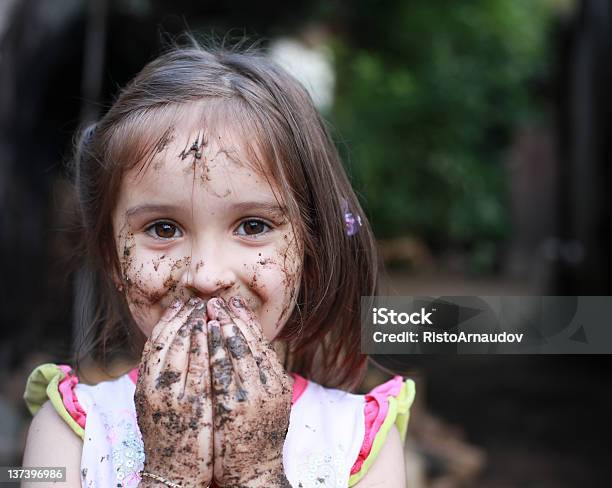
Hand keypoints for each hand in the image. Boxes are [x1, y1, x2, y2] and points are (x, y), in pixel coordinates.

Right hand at [135, 298, 212, 487]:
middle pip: (165, 340)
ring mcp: (171, 396)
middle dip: (182, 316)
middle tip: (197, 299)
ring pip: (178, 349)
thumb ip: (163, 378)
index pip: (154, 343)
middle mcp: (153, 388)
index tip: (181, 303)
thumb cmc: (170, 436)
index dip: (168, 320)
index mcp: (145, 385)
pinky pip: (197, 367)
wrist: (172, 473)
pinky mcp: (191, 405)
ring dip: (192, 324)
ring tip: (206, 307)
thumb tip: (174, 348)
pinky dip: (202, 346)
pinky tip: (212, 331)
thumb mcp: (158, 405)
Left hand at [206, 297, 292, 486]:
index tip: (235, 304)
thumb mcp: (269, 404)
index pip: (262, 343)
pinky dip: (217, 347)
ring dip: (225, 325)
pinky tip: (208, 333)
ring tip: (213, 308)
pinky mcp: (237, 405)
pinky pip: (225, 368)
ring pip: (240, 349)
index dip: (247, 321)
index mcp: (277, 382)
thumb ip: (262, 378)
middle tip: (220, 299)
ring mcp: (255, 394)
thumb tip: (253, 352)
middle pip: (251, 341)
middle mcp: (270, 384)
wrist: (254, 472)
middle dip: (234, 317)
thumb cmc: (257, 438)